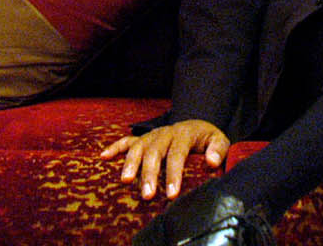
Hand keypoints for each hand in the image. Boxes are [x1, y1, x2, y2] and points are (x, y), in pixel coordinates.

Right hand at [99, 119, 231, 200]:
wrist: (196, 127)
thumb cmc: (206, 140)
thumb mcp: (218, 140)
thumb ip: (218, 149)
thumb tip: (211, 162)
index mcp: (183, 134)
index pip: (177, 154)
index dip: (174, 174)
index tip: (172, 194)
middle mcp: (164, 133)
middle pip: (154, 152)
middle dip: (149, 174)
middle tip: (147, 195)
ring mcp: (152, 135)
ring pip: (138, 147)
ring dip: (130, 164)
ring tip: (125, 181)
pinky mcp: (143, 139)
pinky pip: (126, 141)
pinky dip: (115, 148)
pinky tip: (104, 157)